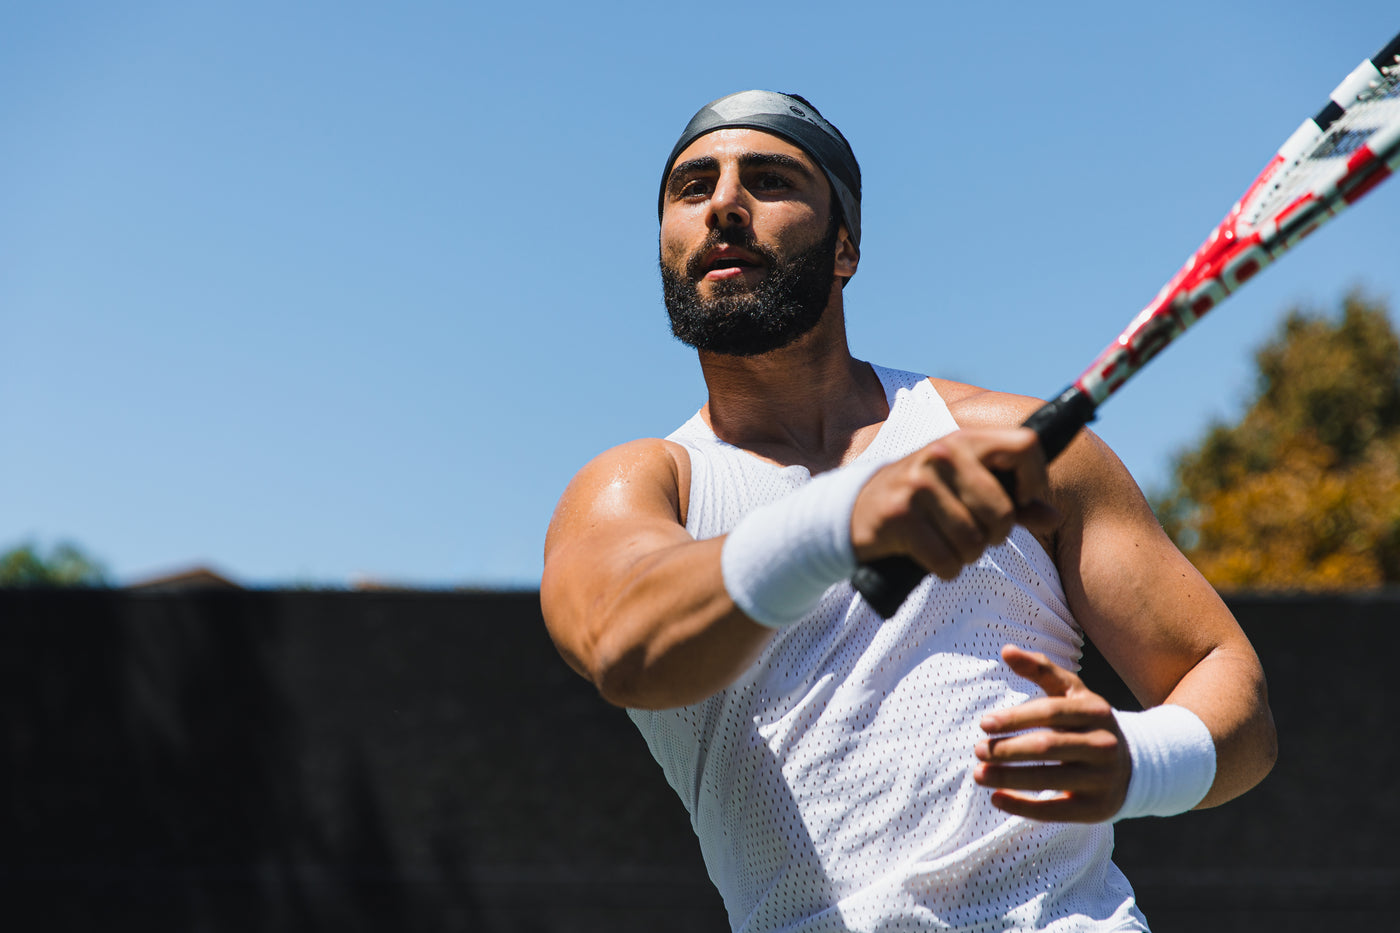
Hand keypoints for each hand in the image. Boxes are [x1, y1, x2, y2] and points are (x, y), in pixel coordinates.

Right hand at [850, 428, 1057, 578]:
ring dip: (967, 554)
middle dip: (996, 534)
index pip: (1027, 446)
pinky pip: (946, 560)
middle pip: (1003, 509)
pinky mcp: (900, 516)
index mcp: (965, 439)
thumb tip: (1054, 517)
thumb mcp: (966, 489)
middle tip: (978, 534)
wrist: (856, 511)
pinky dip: (945, 568)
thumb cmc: (924, 500)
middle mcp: (943, 453)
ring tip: (951, 544)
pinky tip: (933, 558)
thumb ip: (1014, 501)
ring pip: (974, 540)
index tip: (1020, 501)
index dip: (1034, 480)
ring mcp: (919, 484)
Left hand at [973, 644, 1129, 822]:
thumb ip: (1040, 669)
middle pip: (1048, 747)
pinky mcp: (1096, 809)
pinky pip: (1055, 811)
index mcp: (1096, 711)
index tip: (984, 724)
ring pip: (1048, 779)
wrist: (1135, 764)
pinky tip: (996, 799)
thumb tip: (1006, 650)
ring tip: (978, 774)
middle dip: (1008, 749)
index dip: (1015, 718)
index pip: (1051, 712)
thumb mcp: (1072, 692)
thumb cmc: (1087, 722)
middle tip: (978, 750)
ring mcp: (1102, 779)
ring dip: (1008, 778)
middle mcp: (1103, 745)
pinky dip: (1023, 806)